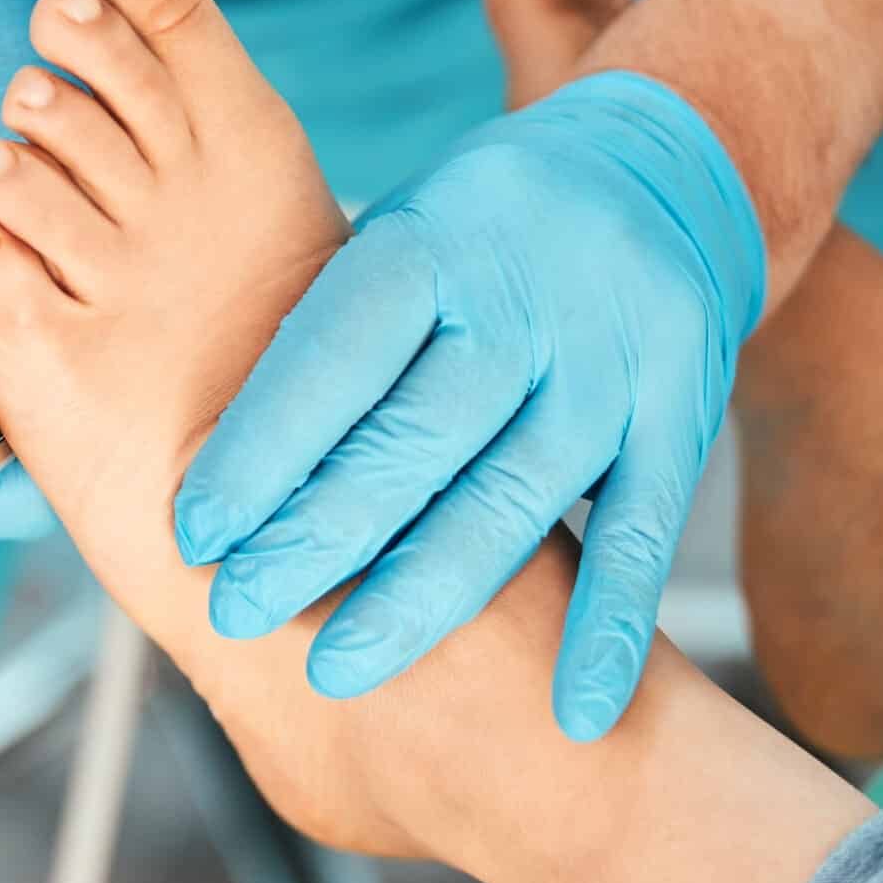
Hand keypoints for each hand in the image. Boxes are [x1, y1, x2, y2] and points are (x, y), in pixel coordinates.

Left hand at [172, 70, 766, 738]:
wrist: (664, 166)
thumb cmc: (480, 228)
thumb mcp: (402, 231)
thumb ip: (332, 339)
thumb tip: (219, 484)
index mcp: (438, 234)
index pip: (337, 351)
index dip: (262, 447)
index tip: (196, 533)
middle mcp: (533, 293)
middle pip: (417, 436)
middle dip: (317, 536)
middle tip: (236, 612)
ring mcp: (618, 358)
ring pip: (515, 499)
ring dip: (421, 598)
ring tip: (334, 671)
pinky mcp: (686, 412)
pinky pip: (647, 537)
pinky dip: (609, 632)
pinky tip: (571, 717)